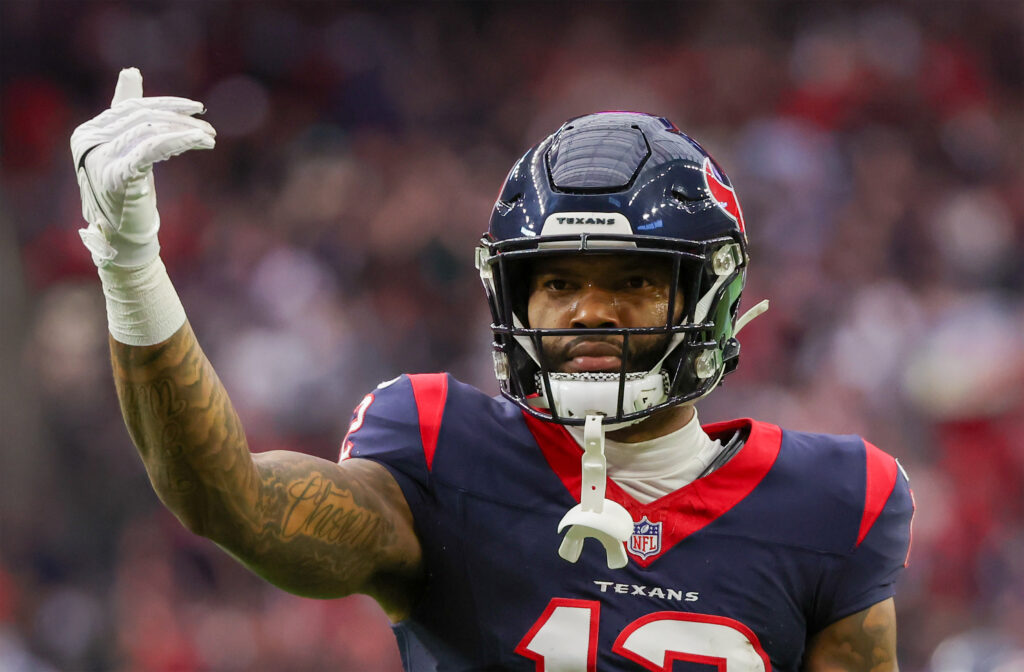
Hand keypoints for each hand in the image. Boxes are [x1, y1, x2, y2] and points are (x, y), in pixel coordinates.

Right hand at [71, 68, 215, 268]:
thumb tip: (131, 71)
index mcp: (89, 132)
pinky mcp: (115, 176)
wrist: (122, 239)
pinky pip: (149, 150)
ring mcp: (98, 159)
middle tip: (209, 127)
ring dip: (185, 132)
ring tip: (209, 138)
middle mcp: (88, 141)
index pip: (132, 108)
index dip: (167, 105)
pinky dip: (176, 142)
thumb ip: (127, 112)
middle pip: (142, 117)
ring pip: (149, 131)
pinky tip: (197, 142)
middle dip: (181, 119)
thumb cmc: (128, 194)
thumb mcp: (128, 149)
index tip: (198, 109)